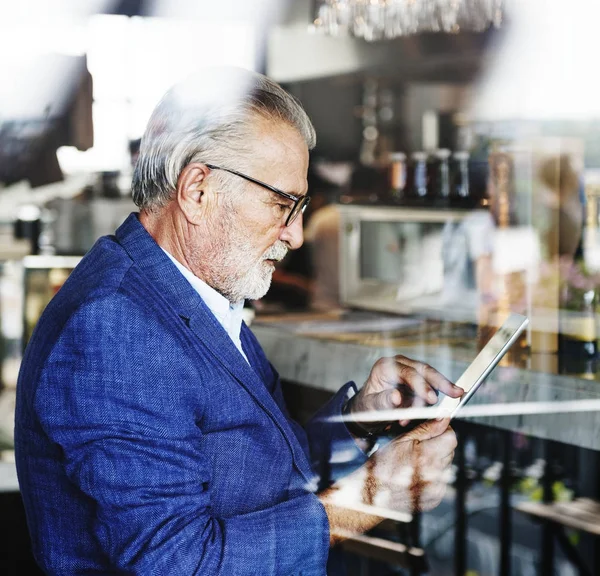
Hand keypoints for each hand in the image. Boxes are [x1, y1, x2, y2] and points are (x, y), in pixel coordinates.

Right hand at [320, 418, 456, 542]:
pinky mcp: (435, 499)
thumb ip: (426, 429)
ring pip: (446, 466)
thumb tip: (443, 418)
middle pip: (449, 451)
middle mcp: (435, 475)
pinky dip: (432, 476)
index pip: (451, 438)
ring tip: (415, 463)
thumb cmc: (382, 465)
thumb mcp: (401, 440)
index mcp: (427, 457)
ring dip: (435, 462)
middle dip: (438, 446)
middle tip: (419, 448)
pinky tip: (416, 475)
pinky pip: (441, 481)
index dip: (442, 432)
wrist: (372, 494)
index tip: (434, 431)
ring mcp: (436, 489)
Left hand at [347, 355, 462, 434]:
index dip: (422, 385)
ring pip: (430, 379)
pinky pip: (429, 389)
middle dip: (442, 382)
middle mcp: (398, 365)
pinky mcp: (416, 381)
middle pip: (424, 370)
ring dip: (431, 398)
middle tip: (457, 393)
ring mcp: (409, 371)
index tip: (432, 399)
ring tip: (416, 417)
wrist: (366, 410)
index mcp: (385, 367)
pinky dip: (430, 401)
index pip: (408, 372)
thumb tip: (397, 397)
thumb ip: (383, 402)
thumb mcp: (370, 407)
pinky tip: (419, 414)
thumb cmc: (366, 407)